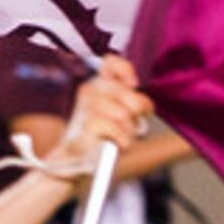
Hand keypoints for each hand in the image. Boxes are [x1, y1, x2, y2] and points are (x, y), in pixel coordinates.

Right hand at [48, 55, 153, 175]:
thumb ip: (129, 102)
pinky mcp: (86, 125)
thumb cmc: (102, 136)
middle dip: (137, 112)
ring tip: (122, 137)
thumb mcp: (119, 114)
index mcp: (98, 84)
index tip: (134, 85)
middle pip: (128, 93)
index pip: (110, 63)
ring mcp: (86, 107)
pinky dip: (122, 140)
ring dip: (129, 130)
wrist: (78, 160)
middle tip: (133, 125)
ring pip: (124, 113)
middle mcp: (89, 91)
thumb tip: (145, 104)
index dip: (126, 70)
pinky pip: (116, 129)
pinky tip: (116, 143)